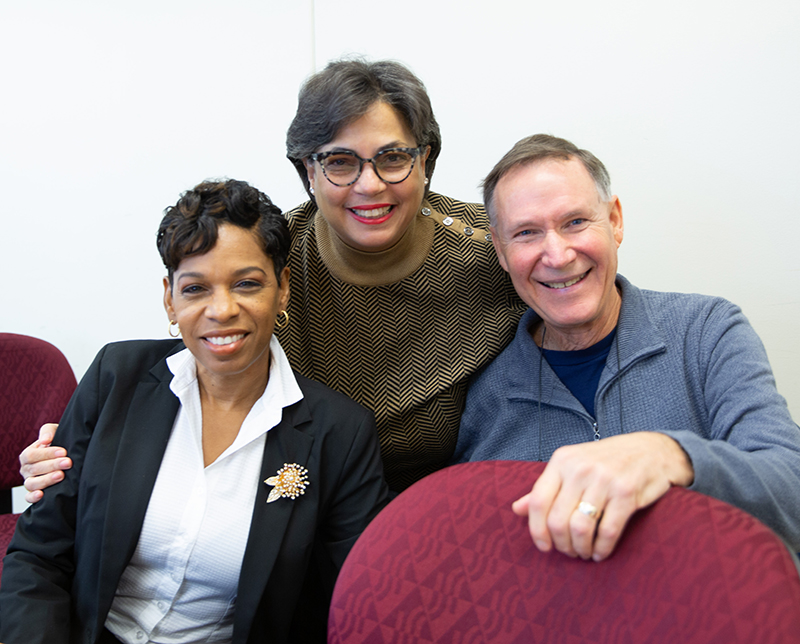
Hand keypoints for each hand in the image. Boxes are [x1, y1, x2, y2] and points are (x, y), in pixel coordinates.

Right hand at [19, 423, 71, 503]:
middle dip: (52, 465)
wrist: (65, 456)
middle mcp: (26, 469)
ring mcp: (29, 481)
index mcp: (28, 454)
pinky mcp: (33, 493)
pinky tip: (42, 495)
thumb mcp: (54, 432)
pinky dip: (33, 497)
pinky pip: (28, 498)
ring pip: (31, 484)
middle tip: (68, 463)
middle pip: (34, 469)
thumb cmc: (59, 442)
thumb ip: (48, 432)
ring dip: (46, 480)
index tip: (63, 452)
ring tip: (61, 476)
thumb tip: (46, 439)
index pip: (32, 455)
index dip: (47, 453)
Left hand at [512, 432, 693, 561]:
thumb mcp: (572, 466)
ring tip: (584, 552)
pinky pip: (608, 531)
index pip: (538, 501)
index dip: (536, 530)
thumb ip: (545, 488)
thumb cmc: (606, 462)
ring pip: (580, 527)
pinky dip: (602, 549)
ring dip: (580, 549)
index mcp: (561, 461)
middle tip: (569, 552)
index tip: (544, 547)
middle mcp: (580, 468)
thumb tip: (516, 509)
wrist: (651, 450)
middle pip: (557, 520)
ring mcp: (604, 480)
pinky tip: (601, 553)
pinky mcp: (627, 493)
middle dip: (561, 545)